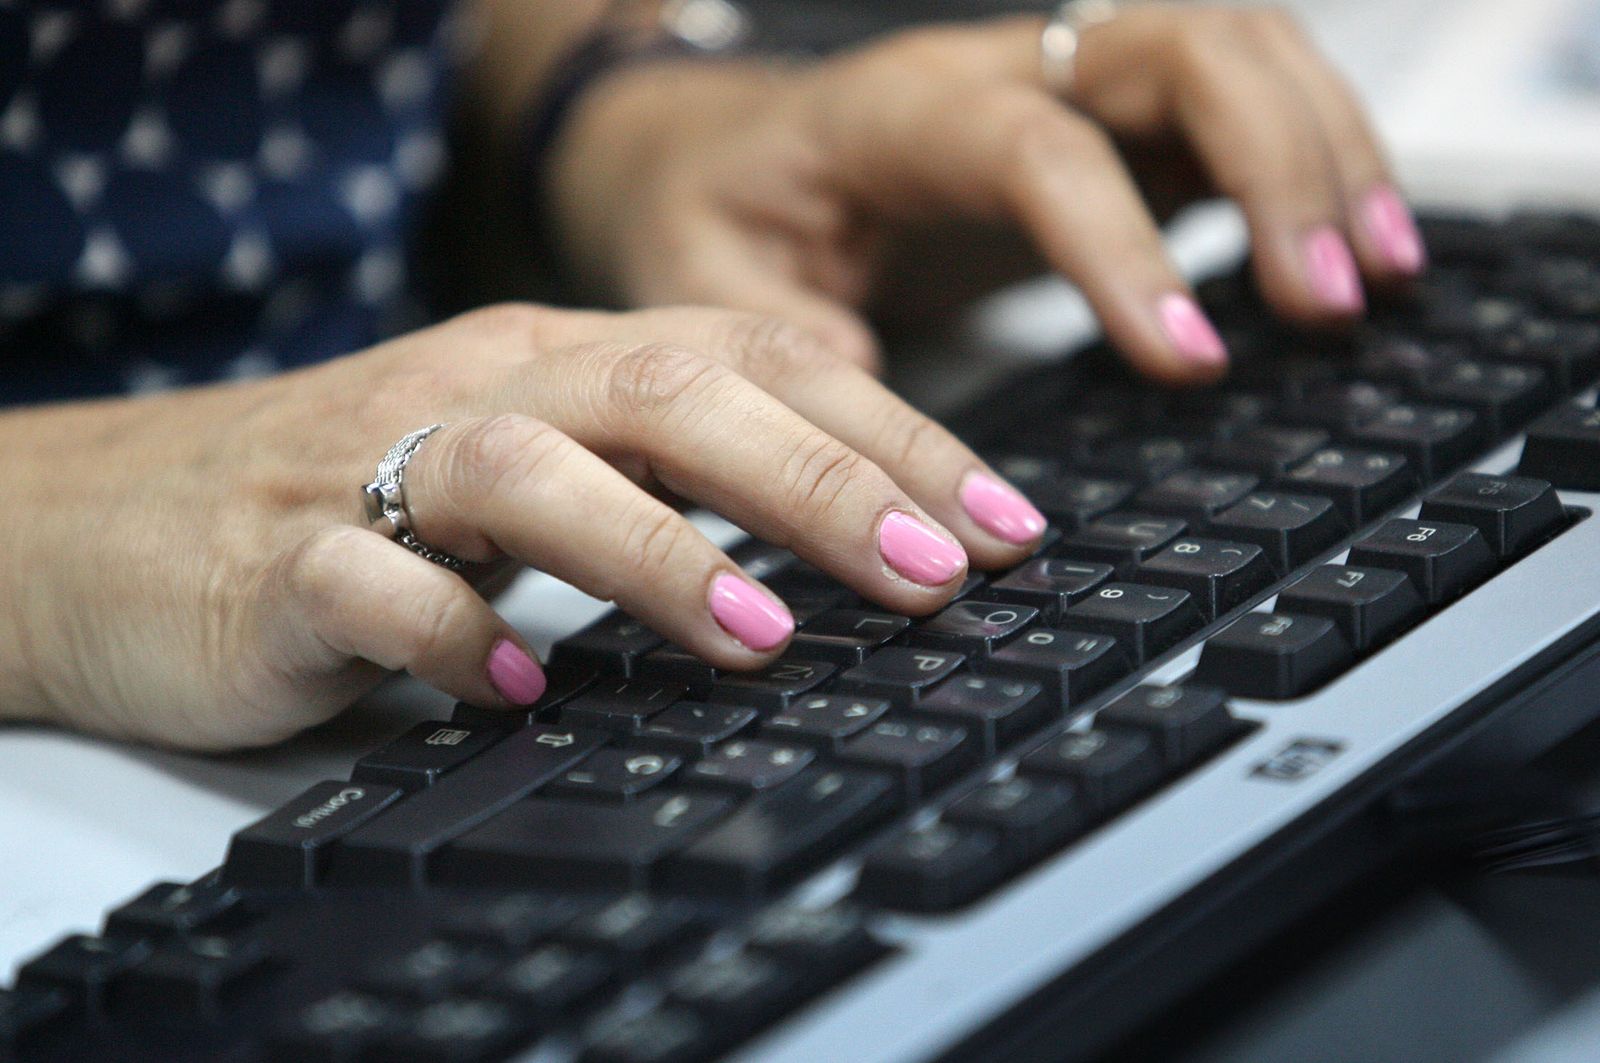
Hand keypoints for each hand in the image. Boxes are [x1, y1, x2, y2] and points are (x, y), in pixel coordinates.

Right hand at [2, 306, 1044, 749]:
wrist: (112, 521)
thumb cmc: (356, 494)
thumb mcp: (535, 462)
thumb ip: (669, 477)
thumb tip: (853, 535)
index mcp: (561, 358)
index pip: (756, 361)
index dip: (894, 432)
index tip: (1004, 524)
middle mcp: (483, 387)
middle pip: (666, 395)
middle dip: (817, 480)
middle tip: (936, 570)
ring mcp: (374, 467)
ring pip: (529, 469)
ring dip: (658, 553)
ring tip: (764, 637)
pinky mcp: (275, 563)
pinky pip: (369, 584)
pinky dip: (455, 635)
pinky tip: (526, 689)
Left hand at [546, 5, 1423, 382]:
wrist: (717, 148)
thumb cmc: (712, 210)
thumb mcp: (705, 284)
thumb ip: (782, 348)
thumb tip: (880, 438)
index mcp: (897, 111)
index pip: (1037, 146)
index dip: (1120, 243)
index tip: (1186, 358)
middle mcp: (999, 70)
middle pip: (1181, 46)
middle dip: (1276, 161)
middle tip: (1330, 300)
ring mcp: (1065, 84)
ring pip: (1235, 51)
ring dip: (1325, 149)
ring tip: (1379, 278)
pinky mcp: (1107, 123)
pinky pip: (1237, 103)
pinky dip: (1312, 161)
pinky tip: (1351, 251)